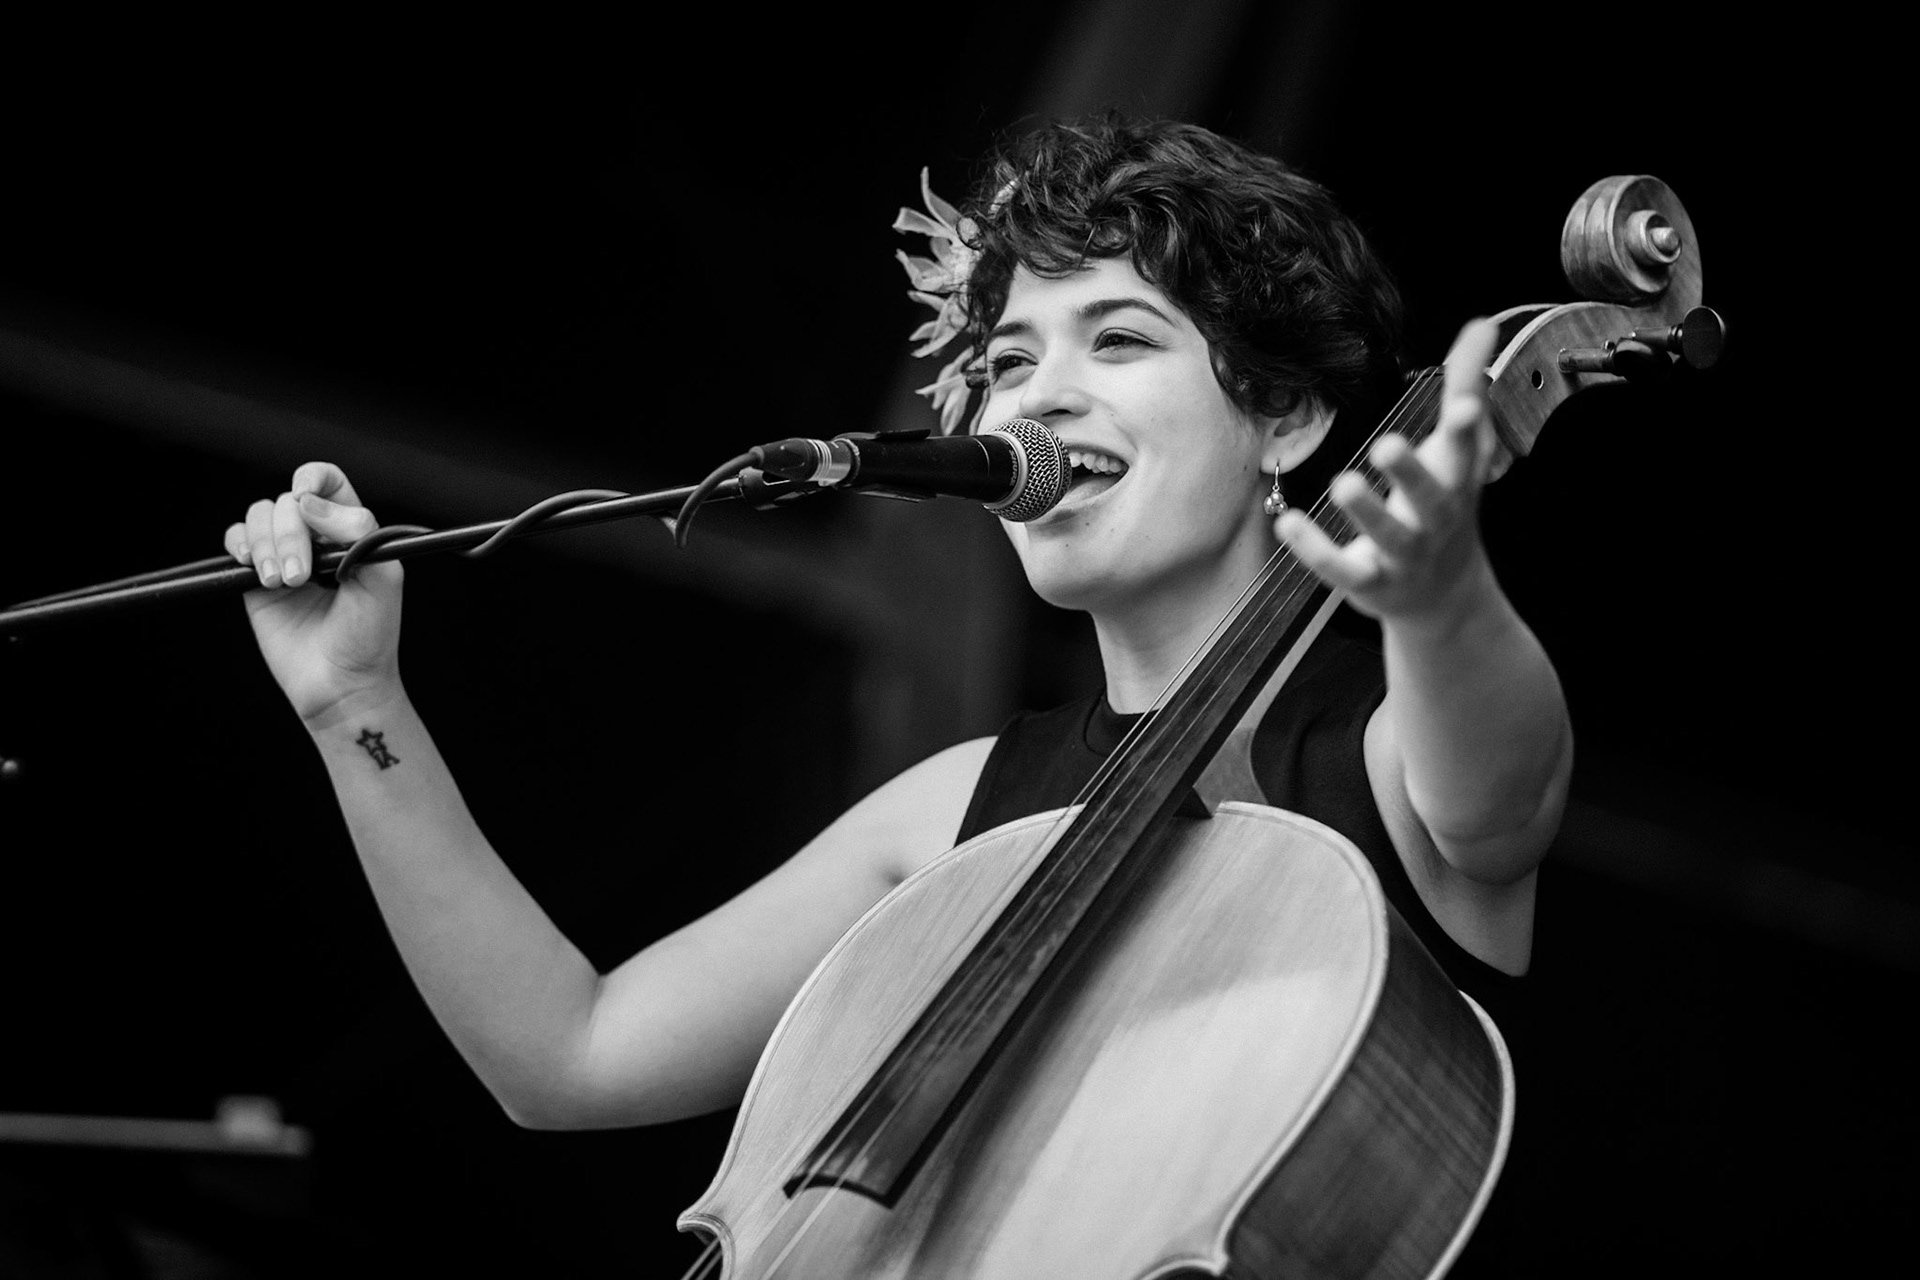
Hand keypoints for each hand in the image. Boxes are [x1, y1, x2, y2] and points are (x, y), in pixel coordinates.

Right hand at [223, 462, 404, 726]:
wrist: (341, 683)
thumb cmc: (369, 635)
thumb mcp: (381, 579)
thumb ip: (358, 533)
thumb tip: (309, 503)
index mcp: (351, 531)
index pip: (329, 484)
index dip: (315, 477)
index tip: (304, 491)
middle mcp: (316, 538)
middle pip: (287, 501)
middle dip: (290, 533)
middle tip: (301, 576)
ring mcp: (284, 556)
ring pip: (259, 515)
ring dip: (267, 544)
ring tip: (283, 583)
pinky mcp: (255, 578)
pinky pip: (236, 540)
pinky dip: (240, 545)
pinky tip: (256, 571)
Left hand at [1276, 318, 1501, 628]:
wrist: (1445, 596)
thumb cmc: (1446, 504)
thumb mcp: (1459, 449)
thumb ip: (1466, 385)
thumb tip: (1482, 324)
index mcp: (1457, 482)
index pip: (1466, 452)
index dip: (1467, 428)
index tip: (1464, 405)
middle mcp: (1435, 520)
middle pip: (1429, 499)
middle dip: (1412, 473)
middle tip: (1387, 444)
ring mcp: (1403, 556)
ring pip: (1389, 537)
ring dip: (1367, 513)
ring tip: (1343, 482)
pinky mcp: (1368, 582)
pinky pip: (1340, 569)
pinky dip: (1314, 549)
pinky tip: (1287, 522)